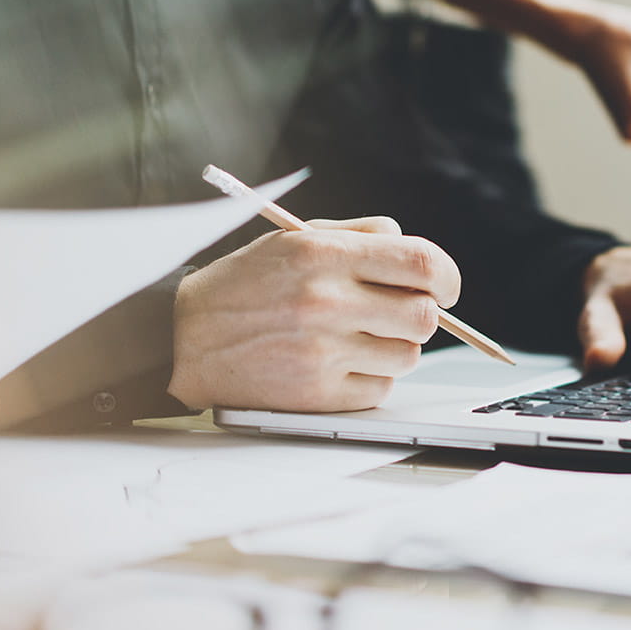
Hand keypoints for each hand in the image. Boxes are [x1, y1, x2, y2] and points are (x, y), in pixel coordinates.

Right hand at [168, 217, 461, 412]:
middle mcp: (326, 302)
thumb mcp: (295, 239)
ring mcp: (323, 352)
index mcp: (324, 255)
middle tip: (401, 311)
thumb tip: (411, 248)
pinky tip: (340, 362)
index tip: (445, 286)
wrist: (183, 338)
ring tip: (361, 336)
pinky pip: (380, 389)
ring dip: (396, 346)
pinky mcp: (317, 394)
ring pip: (408, 356)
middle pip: (425, 316)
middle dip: (423, 313)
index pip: (422, 262)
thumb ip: (360, 235)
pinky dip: (372, 378)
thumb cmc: (246, 284)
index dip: (447, 276)